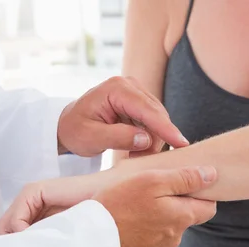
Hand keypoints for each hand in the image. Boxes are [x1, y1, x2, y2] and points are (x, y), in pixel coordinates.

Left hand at [57, 76, 188, 156]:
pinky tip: (136, 147)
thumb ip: (118, 137)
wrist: (66, 125)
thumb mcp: (91, 138)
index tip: (181, 143)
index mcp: (116, 88)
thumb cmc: (75, 131)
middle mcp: (130, 85)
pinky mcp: (139, 102)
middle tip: (138, 159)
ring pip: (158, 119)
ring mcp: (136, 92)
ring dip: (152, 139)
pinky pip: (153, 121)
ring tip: (133, 154)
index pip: (148, 110)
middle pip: (157, 114)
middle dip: (156, 139)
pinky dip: (149, 136)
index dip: (165, 128)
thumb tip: (146, 139)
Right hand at [93, 167, 217, 246]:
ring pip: (167, 224)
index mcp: (182, 217)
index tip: (185, 180)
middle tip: (154, 185)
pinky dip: (143, 224)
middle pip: (187, 215)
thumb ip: (185, 178)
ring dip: (157, 212)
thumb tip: (212, 174)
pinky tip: (127, 215)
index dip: (202, 192)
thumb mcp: (153, 181)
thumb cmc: (120, 206)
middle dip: (176, 201)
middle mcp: (174, 236)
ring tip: (135, 199)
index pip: (209, 207)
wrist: (89, 240)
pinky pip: (149, 235)